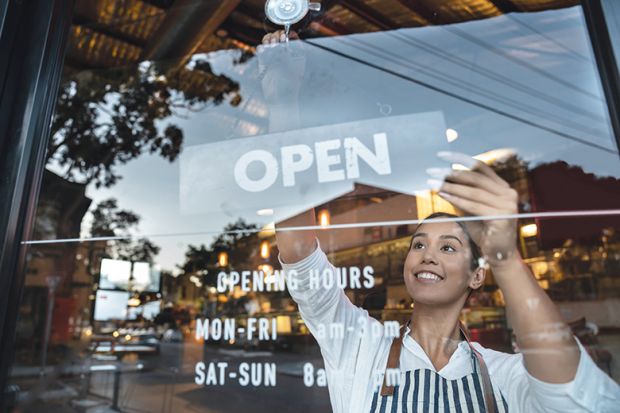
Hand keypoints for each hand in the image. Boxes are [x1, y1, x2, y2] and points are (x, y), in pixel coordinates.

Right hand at [258, 30, 304, 103]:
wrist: (280, 97)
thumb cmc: (291, 82)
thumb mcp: (296, 63)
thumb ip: (293, 48)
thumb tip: (289, 34)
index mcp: (295, 52)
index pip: (290, 36)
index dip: (287, 33)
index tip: (285, 36)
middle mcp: (284, 53)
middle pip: (279, 35)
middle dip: (277, 35)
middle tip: (277, 41)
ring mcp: (274, 56)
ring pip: (269, 40)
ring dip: (269, 39)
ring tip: (271, 45)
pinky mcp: (264, 61)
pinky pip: (261, 48)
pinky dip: (262, 47)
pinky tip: (265, 51)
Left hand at [432, 151, 519, 266]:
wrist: (498, 254)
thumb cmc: (483, 231)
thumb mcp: (471, 209)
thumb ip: (462, 194)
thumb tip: (442, 178)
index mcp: (502, 187)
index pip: (480, 167)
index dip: (460, 159)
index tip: (441, 156)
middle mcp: (508, 193)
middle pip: (475, 178)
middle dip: (451, 174)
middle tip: (432, 171)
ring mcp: (508, 204)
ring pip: (474, 191)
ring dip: (451, 187)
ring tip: (434, 184)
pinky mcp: (503, 217)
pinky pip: (474, 205)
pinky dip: (457, 200)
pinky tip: (443, 195)